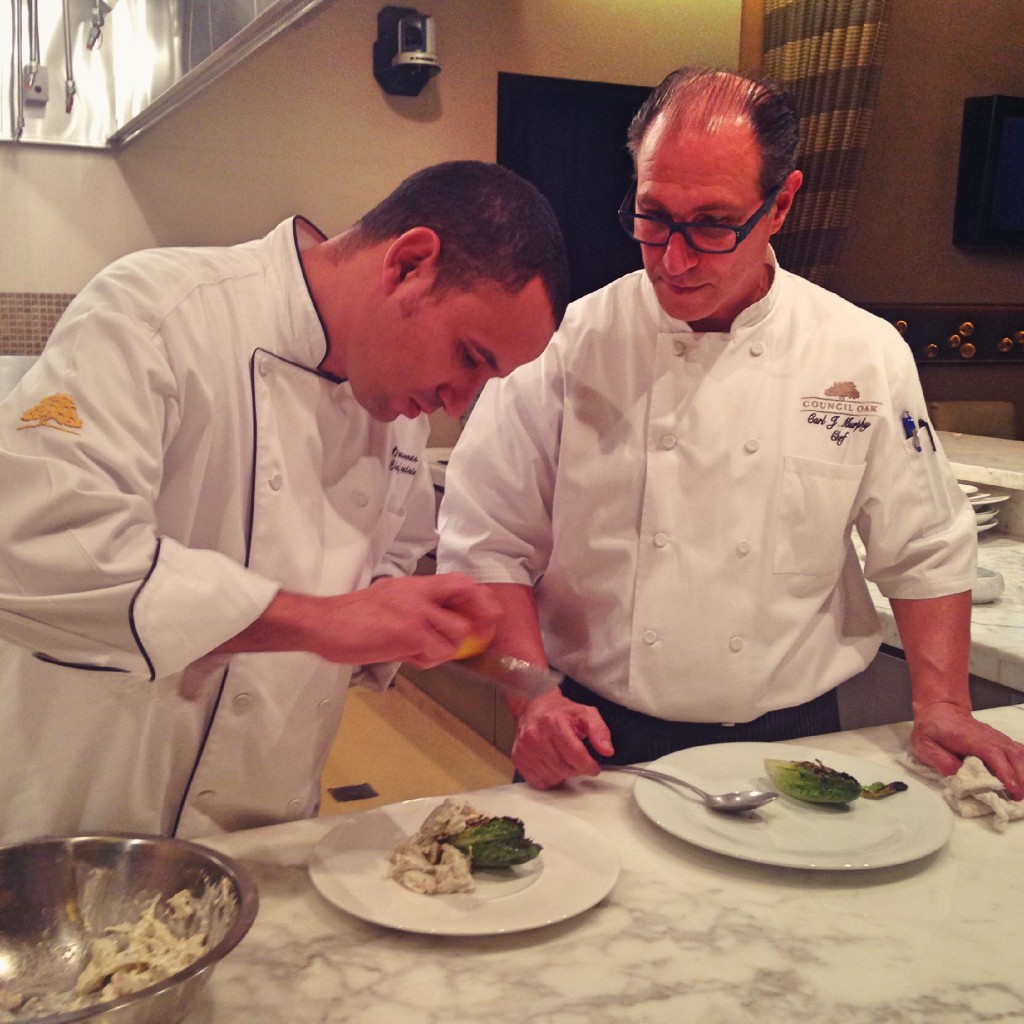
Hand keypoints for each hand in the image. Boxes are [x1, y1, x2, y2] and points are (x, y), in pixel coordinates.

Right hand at [216, 572, 501, 667]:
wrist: (324, 623)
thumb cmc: (352, 617)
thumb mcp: (389, 599)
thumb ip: (416, 607)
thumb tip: (441, 624)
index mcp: (415, 584)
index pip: (460, 582)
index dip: (481, 598)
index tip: (490, 614)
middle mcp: (419, 594)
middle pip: (468, 598)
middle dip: (480, 622)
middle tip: (477, 639)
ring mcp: (416, 613)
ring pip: (457, 633)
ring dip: (446, 650)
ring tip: (424, 652)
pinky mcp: (408, 633)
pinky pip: (437, 652)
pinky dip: (428, 660)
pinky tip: (409, 657)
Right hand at [511, 689, 614, 788]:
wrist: (532, 705)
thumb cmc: (560, 711)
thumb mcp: (585, 713)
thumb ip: (599, 730)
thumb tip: (607, 750)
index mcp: (553, 722)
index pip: (575, 755)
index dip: (589, 765)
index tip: (594, 767)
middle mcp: (535, 736)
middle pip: (565, 768)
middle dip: (577, 769)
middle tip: (580, 762)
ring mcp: (524, 748)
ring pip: (552, 777)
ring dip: (564, 774)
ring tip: (565, 761)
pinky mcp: (518, 758)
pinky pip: (538, 781)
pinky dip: (550, 778)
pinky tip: (553, 766)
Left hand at [911, 701, 1023, 799]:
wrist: (941, 709)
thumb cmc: (932, 729)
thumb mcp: (925, 745)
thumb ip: (940, 760)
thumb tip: (957, 775)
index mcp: (971, 738)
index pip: (993, 754)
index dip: (1004, 772)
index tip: (1012, 789)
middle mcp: (990, 737)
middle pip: (1014, 756)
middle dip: (1020, 778)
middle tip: (1017, 799)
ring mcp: (998, 739)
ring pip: (1020, 754)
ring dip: (1023, 773)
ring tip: (1020, 793)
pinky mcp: (1001, 742)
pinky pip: (1020, 753)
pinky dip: (1023, 766)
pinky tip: (1021, 780)